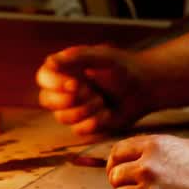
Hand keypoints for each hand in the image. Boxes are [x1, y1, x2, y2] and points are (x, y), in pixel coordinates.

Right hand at [36, 45, 155, 134]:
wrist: (145, 88)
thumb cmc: (124, 68)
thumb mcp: (102, 57)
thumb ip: (76, 58)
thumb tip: (49, 62)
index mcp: (65, 69)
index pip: (43, 78)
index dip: (54, 84)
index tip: (74, 84)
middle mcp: (64, 90)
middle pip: (47, 100)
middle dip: (70, 100)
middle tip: (92, 92)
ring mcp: (74, 108)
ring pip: (62, 117)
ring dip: (85, 110)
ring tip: (102, 101)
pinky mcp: (85, 124)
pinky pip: (78, 130)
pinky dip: (94, 123)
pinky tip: (107, 113)